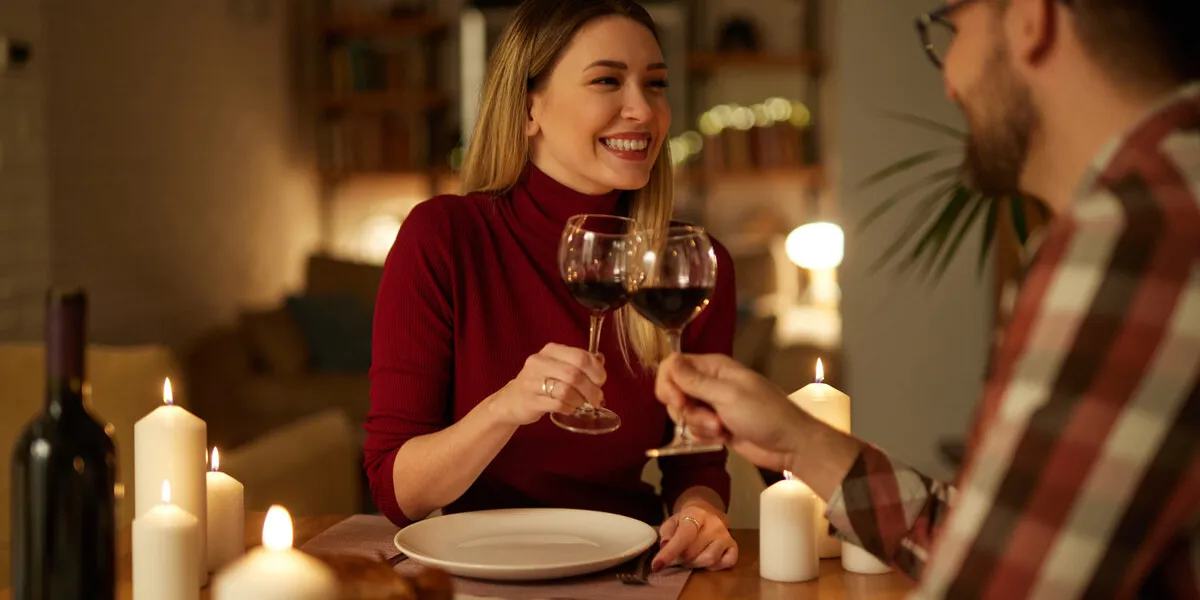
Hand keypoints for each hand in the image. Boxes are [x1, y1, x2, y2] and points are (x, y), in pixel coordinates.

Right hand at [487, 343, 605, 426]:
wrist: (512, 399)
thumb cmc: (541, 381)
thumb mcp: (558, 366)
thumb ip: (579, 362)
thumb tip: (600, 360)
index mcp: (551, 350)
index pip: (581, 356)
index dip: (596, 371)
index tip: (600, 381)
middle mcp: (540, 362)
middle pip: (575, 374)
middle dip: (591, 389)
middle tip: (597, 398)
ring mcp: (532, 381)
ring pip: (566, 390)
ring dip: (580, 400)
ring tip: (582, 404)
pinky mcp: (530, 400)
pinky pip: (557, 404)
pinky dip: (569, 408)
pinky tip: (570, 408)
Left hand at [653, 503, 736, 571]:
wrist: (706, 512)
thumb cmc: (685, 520)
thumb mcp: (672, 522)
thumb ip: (666, 533)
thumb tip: (665, 546)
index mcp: (697, 514)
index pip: (684, 535)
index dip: (670, 552)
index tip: (656, 565)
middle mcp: (715, 524)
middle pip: (694, 552)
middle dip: (680, 559)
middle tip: (675, 558)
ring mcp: (726, 535)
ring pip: (709, 560)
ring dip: (694, 564)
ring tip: (689, 559)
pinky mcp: (734, 546)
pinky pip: (726, 563)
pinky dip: (714, 567)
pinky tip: (706, 561)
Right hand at [655, 353, 806, 472]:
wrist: (789, 444)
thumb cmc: (763, 414)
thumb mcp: (727, 395)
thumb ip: (695, 381)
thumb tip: (670, 360)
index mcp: (713, 367)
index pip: (673, 366)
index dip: (669, 384)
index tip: (677, 402)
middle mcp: (709, 383)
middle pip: (674, 391)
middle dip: (685, 410)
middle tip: (707, 419)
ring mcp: (712, 405)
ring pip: (683, 413)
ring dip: (698, 425)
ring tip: (721, 430)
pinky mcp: (715, 426)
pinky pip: (694, 429)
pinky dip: (703, 436)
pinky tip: (722, 438)